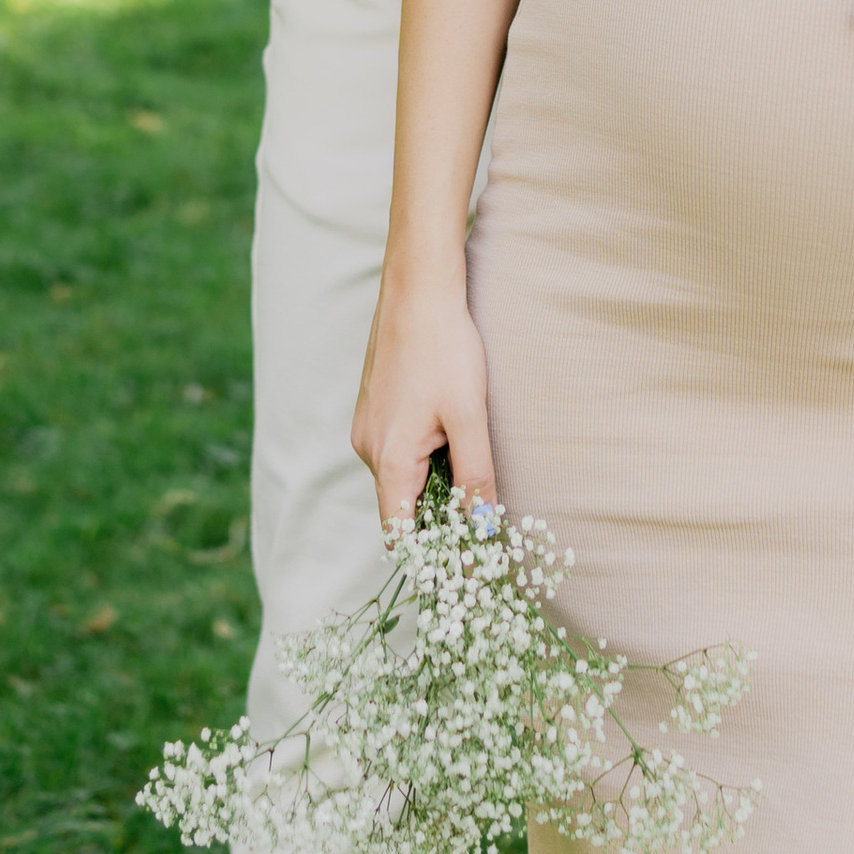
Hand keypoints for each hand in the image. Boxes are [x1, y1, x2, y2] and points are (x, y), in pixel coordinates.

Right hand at [351, 262, 495, 530]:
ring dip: (434, 481)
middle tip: (482, 521)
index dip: (429, 555)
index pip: (399, 535)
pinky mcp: (374, 407)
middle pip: (401, 506)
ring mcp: (368, 426)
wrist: (418, 288)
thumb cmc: (445, 348)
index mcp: (388, 459)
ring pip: (401, 476)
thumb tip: (485, 528)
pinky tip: (452, 433)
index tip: (463, 565)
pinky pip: (398, 449)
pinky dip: (424, 456)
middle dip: (438, 517)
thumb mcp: (470, 416)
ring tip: (471, 466)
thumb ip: (476, 476)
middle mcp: (368, 448)